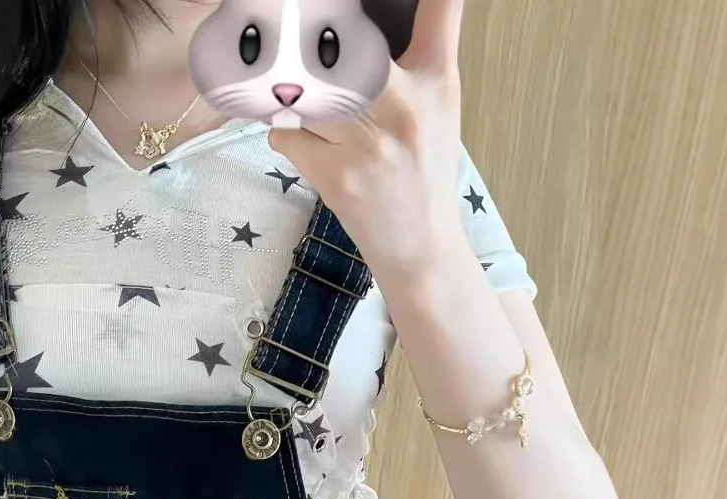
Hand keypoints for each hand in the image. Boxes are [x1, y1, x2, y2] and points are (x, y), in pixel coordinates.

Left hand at [268, 0, 466, 277]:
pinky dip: (286, 134)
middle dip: (306, 39)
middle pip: (342, 44)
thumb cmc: (425, 172)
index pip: (440, 9)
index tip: (358, 0)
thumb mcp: (440, 106)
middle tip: (287, 37)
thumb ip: (423, 54)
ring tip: (297, 98)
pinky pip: (286, 134)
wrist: (419, 246)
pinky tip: (304, 141)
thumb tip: (390, 13)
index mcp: (436, 82)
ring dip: (289, 92)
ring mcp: (366, 142)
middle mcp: (403, 106)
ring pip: (303, 90)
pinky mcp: (336, 175)